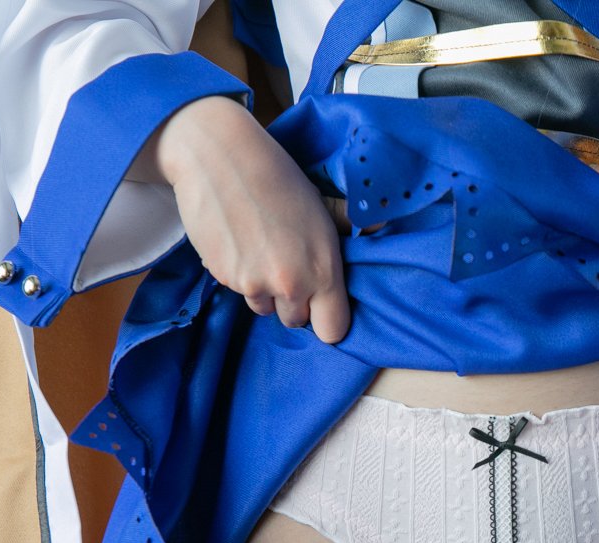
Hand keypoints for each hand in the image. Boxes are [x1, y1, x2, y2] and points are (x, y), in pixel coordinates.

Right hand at [145, 95, 351, 343]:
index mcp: (323, 270)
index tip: (322, 304)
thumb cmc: (278, 176)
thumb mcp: (321, 202)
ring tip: (262, 250)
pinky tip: (240, 242)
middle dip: (294, 302)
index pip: (332, 330)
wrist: (219, 156)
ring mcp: (253, 284)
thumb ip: (348, 224)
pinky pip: (238, 290)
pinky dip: (239, 275)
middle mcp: (290, 284)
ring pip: (264, 308)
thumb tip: (379, 224)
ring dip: (265, 290)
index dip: (327, 319)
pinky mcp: (222, 277)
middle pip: (296, 321)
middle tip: (288, 265)